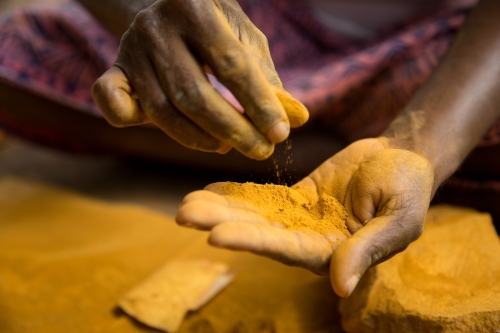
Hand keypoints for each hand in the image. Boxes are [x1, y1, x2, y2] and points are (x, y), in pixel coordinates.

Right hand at [91, 0, 307, 159]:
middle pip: (194, 94)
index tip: (281, 134)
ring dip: (199, 138)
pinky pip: (112, 104)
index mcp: (193, 6)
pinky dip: (134, 122)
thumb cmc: (216, 29)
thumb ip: (268, 79)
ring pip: (163, 110)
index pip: (232, 65)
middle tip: (260, 151)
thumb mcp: (246, 41)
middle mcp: (156, 26)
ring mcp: (130, 48)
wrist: (169, 10)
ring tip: (227, 146)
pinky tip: (173, 133)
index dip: (259, 104)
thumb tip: (298, 118)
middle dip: (233, 130)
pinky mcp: (114, 69)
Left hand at [176, 138, 433, 296]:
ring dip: (221, 211)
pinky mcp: (296, 199)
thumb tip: (339, 286)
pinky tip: (208, 191)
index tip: (216, 235)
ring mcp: (300, 219)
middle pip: (260, 234)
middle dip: (222, 224)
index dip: (252, 242)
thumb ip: (369, 249)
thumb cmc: (409, 187)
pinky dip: (236, 195)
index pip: (286, 250)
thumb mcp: (399, 217)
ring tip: (185, 204)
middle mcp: (311, 240)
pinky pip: (262, 198)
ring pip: (255, 216)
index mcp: (335, 251)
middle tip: (183, 214)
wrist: (403, 159)